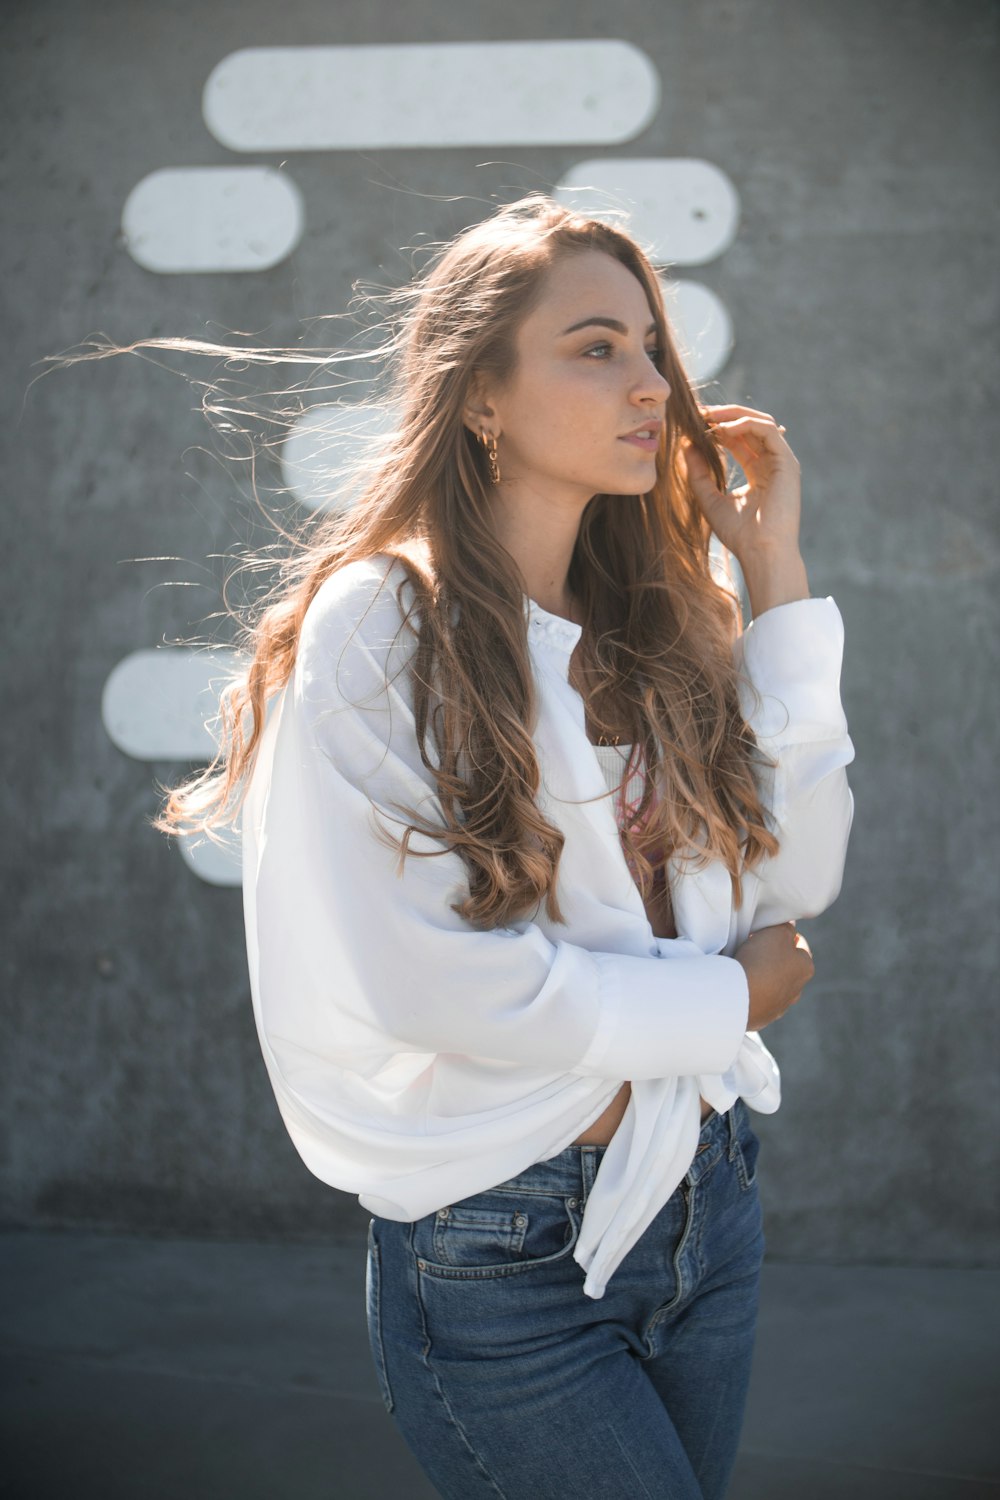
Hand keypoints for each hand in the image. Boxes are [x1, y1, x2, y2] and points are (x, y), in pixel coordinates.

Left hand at [679, 403, 801, 565]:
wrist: (762, 552)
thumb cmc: (740, 534)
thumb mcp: (709, 499)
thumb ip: (698, 473)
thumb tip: (685, 445)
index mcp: (757, 472)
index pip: (738, 440)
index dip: (716, 428)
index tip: (694, 422)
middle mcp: (771, 463)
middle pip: (749, 426)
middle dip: (724, 416)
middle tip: (699, 412)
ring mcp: (781, 461)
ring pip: (760, 422)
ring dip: (733, 415)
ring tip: (709, 417)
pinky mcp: (787, 461)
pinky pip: (767, 430)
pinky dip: (745, 424)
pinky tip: (723, 429)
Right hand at [734, 920, 814, 1031]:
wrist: (738, 997)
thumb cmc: (761, 961)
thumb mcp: (776, 932)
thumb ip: (786, 927)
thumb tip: (790, 926)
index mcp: (805, 968)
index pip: (801, 946)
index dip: (786, 936)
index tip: (771, 932)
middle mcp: (797, 990)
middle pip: (786, 967)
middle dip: (773, 958)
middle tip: (755, 948)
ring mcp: (780, 1007)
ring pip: (773, 986)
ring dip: (763, 977)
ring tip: (745, 968)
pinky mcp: (762, 1018)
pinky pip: (759, 1000)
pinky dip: (752, 992)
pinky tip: (740, 986)